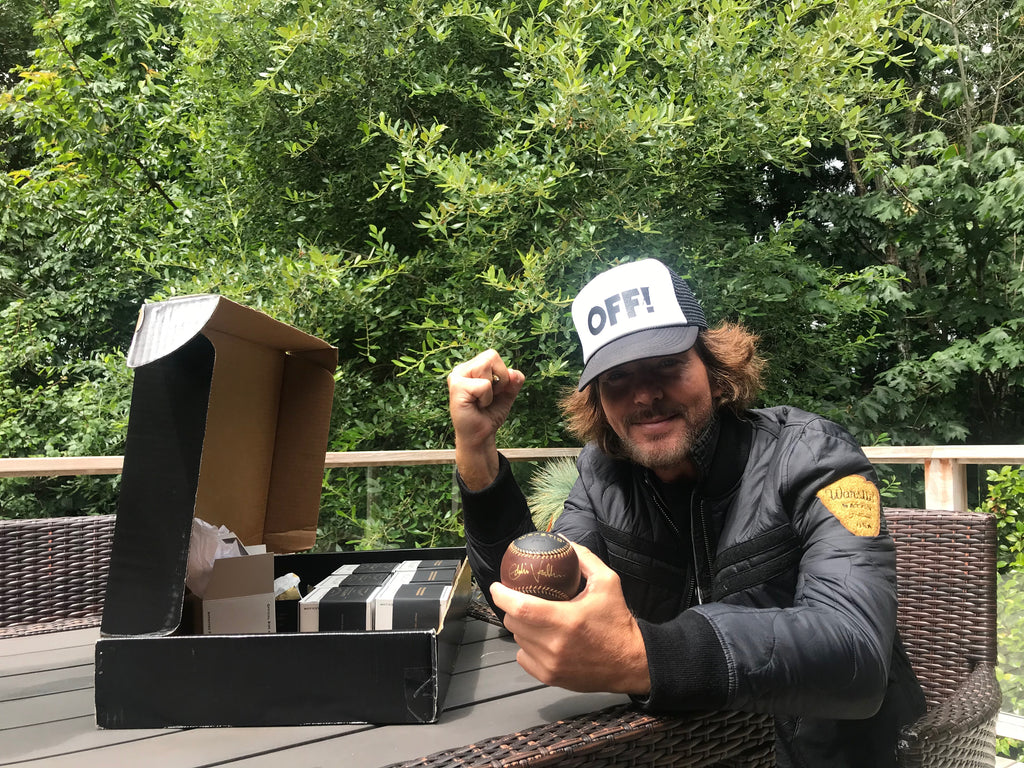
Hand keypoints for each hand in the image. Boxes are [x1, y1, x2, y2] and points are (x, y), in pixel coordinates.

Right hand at [447, 349, 524, 489]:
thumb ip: (514, 381)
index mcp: (472, 367)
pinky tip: (477, 405)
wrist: (481, 435)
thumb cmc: (490, 414)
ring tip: (482, 400)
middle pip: (491, 356)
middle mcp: (462, 369)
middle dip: (499, 379)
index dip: (502, 373)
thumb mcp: (507, 394)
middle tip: (489, 396)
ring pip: (486, 366)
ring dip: (492, 389)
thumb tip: (515, 373)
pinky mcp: (456, 387)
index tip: (494, 391)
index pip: (493, 355)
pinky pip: (484, 385)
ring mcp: (457, 377)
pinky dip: (486, 398)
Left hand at [490, 543, 650, 694]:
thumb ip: (584, 559)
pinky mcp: (550, 677)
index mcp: (567, 620)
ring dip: (520, 627)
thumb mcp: (607, 583)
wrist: (631, 662)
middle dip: (511, 608)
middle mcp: (555, 644)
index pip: (520, 607)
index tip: (496, 585)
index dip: (502, 595)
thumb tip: (563, 540)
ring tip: (533, 617)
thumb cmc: (617, 621)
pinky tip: (540, 639)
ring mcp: (551, 664)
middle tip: (520, 598)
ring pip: (518, 640)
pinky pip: (523, 658)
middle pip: (514, 623)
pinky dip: (526, 646)